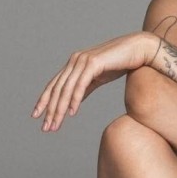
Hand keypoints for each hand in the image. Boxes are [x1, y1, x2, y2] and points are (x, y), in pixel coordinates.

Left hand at [32, 32, 158, 131]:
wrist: (138, 49)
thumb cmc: (121, 62)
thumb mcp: (99, 78)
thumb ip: (85, 87)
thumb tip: (73, 101)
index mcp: (74, 64)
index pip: (54, 85)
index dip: (44, 101)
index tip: (37, 116)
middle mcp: (75, 60)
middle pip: (57, 89)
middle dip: (50, 110)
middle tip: (46, 128)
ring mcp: (83, 60)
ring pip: (66, 89)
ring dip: (60, 109)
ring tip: (56, 124)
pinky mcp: (93, 63)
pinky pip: (81, 85)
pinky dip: (74, 99)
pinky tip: (72, 112)